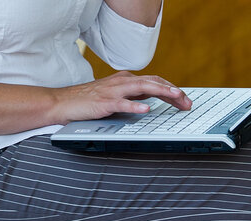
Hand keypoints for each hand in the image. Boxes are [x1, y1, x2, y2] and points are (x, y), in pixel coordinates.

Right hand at [49, 71, 192, 123]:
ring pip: (141, 88)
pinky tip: (146, 110)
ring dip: (160, 91)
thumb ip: (134, 95)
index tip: (185, 100)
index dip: (172, 90)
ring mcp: (113, 91)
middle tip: (187, 101)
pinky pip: (122, 103)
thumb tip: (153, 98)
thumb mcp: (117, 95)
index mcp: (126, 80)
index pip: (155, 81)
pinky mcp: (103, 102)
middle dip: (172, 91)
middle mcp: (122, 82)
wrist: (63, 102)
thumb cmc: (89, 101)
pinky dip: (135, 106)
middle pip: (153, 82)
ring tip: (174, 96)